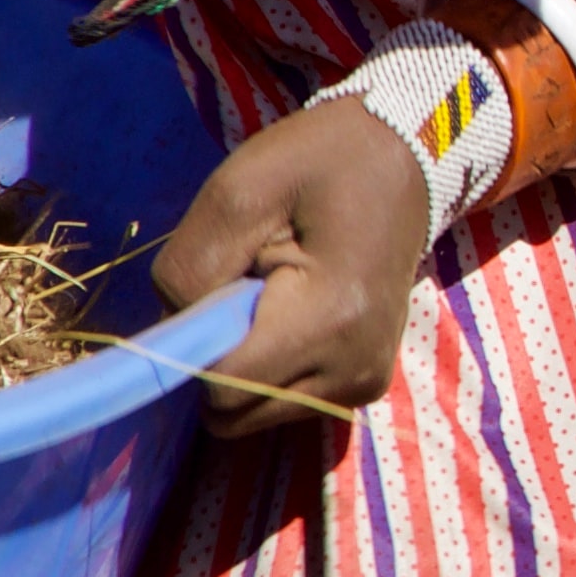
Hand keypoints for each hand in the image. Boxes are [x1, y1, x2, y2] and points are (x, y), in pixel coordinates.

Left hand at [152, 96, 432, 431]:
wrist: (406, 160)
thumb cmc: (320, 163)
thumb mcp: (236, 192)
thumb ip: (188, 270)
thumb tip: (170, 336)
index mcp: (329, 319)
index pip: (223, 385)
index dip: (193, 345)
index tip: (211, 291)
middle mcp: (355, 371)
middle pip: (233, 415)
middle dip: (216, 359)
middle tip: (241, 289)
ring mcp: (365, 384)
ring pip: (254, 416)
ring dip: (242, 365)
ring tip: (272, 297)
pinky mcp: (367, 385)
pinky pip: (285, 403)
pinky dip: (270, 369)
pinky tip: (293, 314)